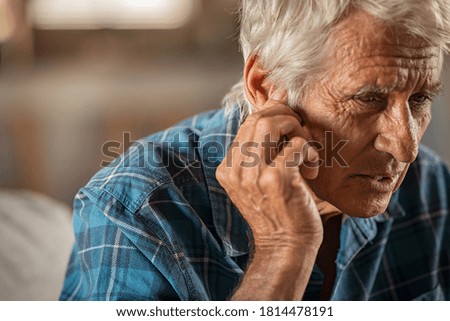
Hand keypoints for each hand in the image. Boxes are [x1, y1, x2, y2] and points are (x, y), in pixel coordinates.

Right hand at [216, 96, 323, 252]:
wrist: (285, 246)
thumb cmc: (277, 209)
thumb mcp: (260, 178)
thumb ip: (263, 143)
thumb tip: (277, 96)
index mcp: (227, 168)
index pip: (247, 123)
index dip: (271, 111)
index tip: (288, 111)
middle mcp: (235, 169)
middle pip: (258, 118)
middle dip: (285, 116)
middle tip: (300, 132)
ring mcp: (254, 173)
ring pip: (273, 124)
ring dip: (296, 130)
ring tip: (305, 150)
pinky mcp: (277, 178)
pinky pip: (296, 144)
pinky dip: (308, 151)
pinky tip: (311, 169)